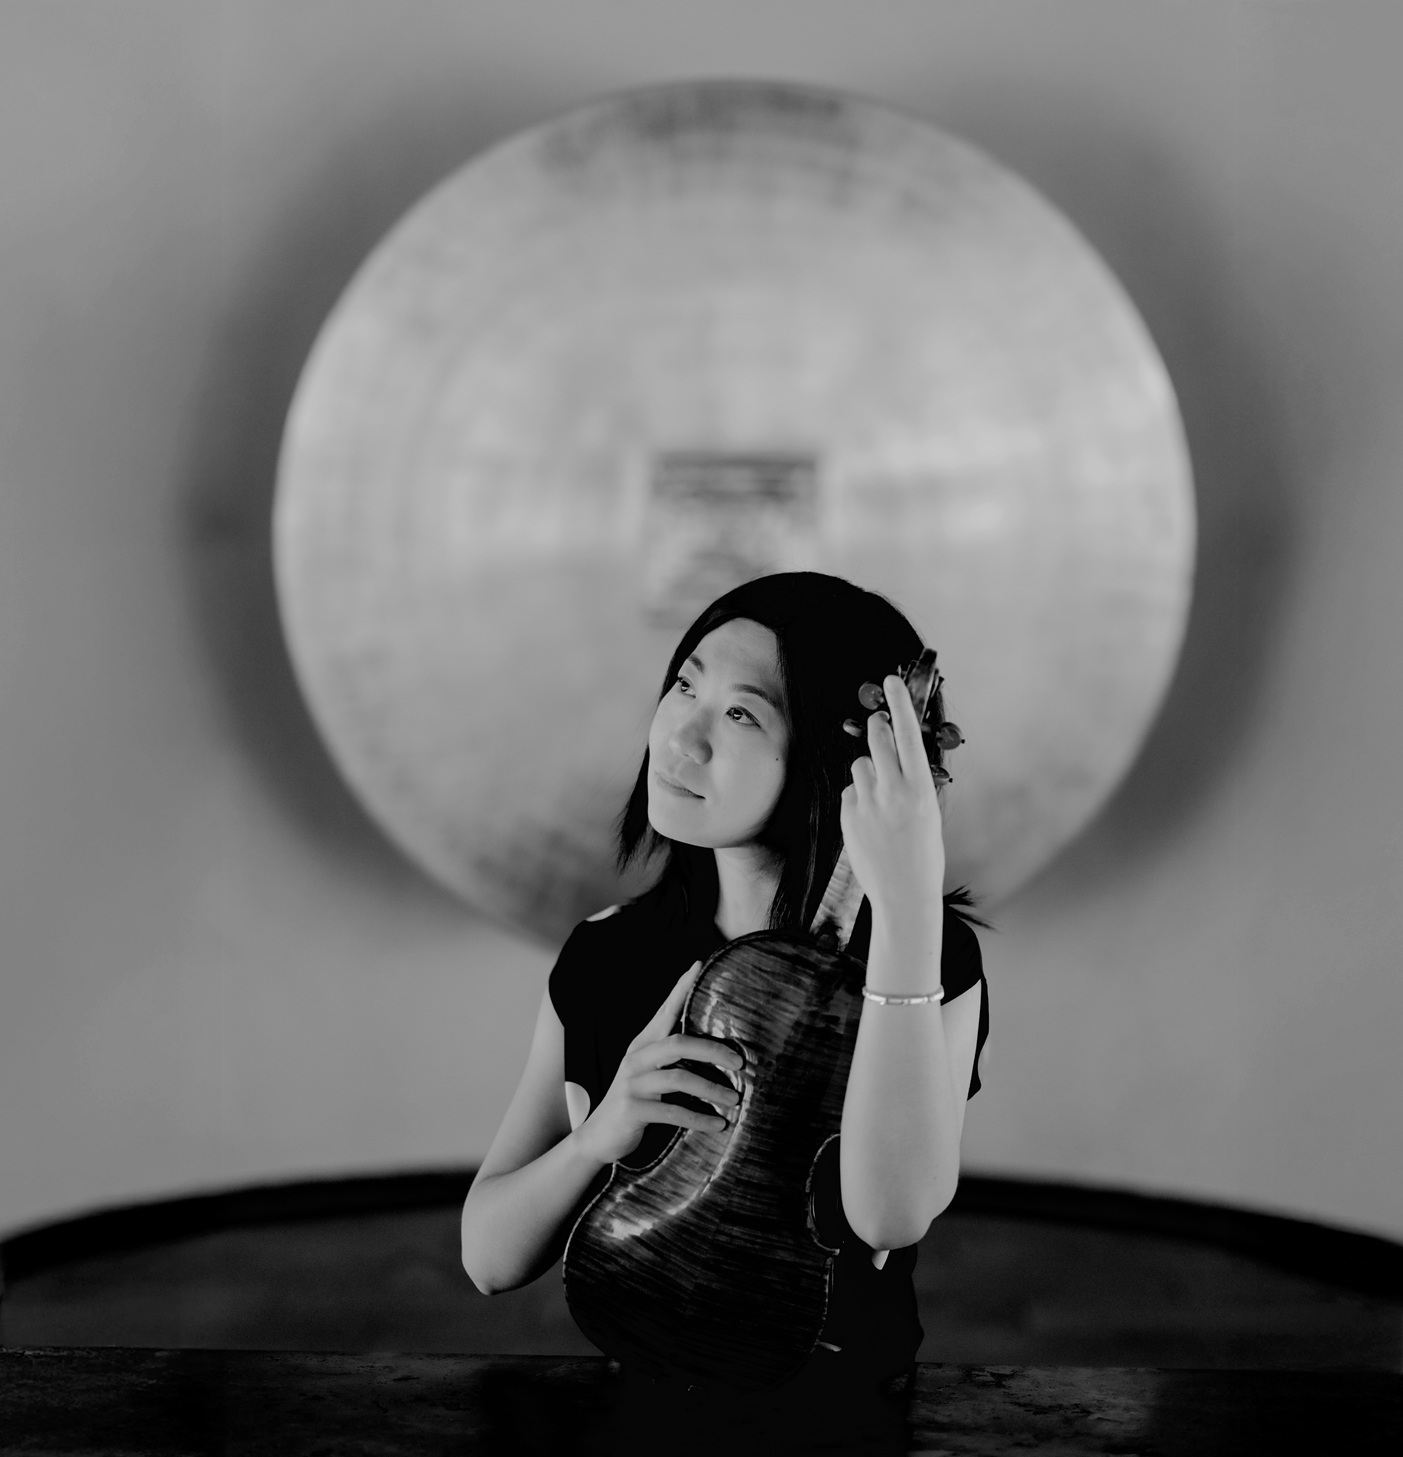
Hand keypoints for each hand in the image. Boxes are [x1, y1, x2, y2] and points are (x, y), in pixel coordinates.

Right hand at [575, 962, 743, 1165]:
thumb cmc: (635, 1101)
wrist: (599, 1136)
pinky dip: (699, 1119)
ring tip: (735, 1101)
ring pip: (679, 1078)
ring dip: (712, 1091)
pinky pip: (673, 1112)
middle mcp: (636, 1058)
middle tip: (740, 1063)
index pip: (664, 1011)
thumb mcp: (648, 1073)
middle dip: (712, 1051)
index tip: (698, 966)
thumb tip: (715, 1049)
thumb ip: (671, 1057)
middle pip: (678, 1044)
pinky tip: (718, 1125)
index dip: (680, 988)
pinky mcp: (632, 1108)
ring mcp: (632, 1083)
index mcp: (643, 1045)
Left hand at [841, 672, 946, 926]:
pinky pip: (850, 791)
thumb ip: (911, 780)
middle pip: (876, 738)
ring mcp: (868, 803)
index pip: (909, 735)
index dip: (900, 704)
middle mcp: (893, 791)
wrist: (903, 893)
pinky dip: (857, 798)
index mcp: (921, 788)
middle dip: (877, 728)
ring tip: (881, 801)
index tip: (891, 681)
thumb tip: (896, 753)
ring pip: (860, 765)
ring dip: (868, 772)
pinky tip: (869, 821)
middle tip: (879, 726)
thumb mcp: (928, 812)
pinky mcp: (848, 815)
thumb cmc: (922, 853)